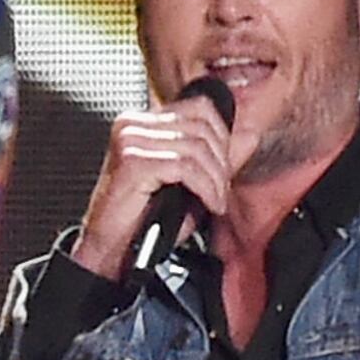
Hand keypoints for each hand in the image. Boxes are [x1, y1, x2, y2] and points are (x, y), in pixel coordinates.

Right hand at [68, 85, 235, 277]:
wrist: (110, 251)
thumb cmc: (142, 221)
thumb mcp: (188, 184)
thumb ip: (217, 157)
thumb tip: (249, 135)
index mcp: (142, 123)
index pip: (199, 107)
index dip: (222, 136)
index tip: (225, 167)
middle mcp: (133, 125)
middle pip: (201, 126)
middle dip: (221, 162)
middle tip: (222, 190)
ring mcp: (130, 141)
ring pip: (196, 148)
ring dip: (215, 179)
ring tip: (215, 201)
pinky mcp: (133, 163)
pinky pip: (185, 168)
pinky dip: (205, 188)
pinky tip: (207, 205)